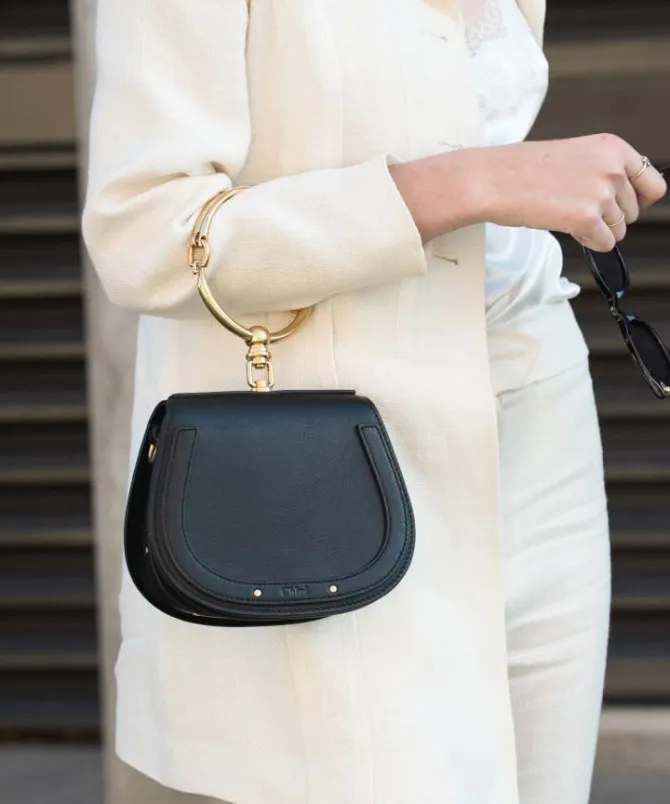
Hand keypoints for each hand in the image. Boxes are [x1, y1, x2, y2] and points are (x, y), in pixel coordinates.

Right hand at [472, 134, 666, 250]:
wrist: (494, 179)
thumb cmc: (523, 169)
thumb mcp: (574, 155)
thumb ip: (604, 171)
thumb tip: (625, 202)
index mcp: (613, 148)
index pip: (652, 184)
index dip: (638, 201)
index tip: (623, 207)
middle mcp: (613, 168)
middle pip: (633, 212)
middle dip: (608, 217)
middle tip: (575, 207)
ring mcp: (601, 194)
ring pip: (619, 230)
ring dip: (596, 230)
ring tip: (565, 213)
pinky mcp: (586, 219)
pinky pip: (605, 244)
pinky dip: (588, 242)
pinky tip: (565, 226)